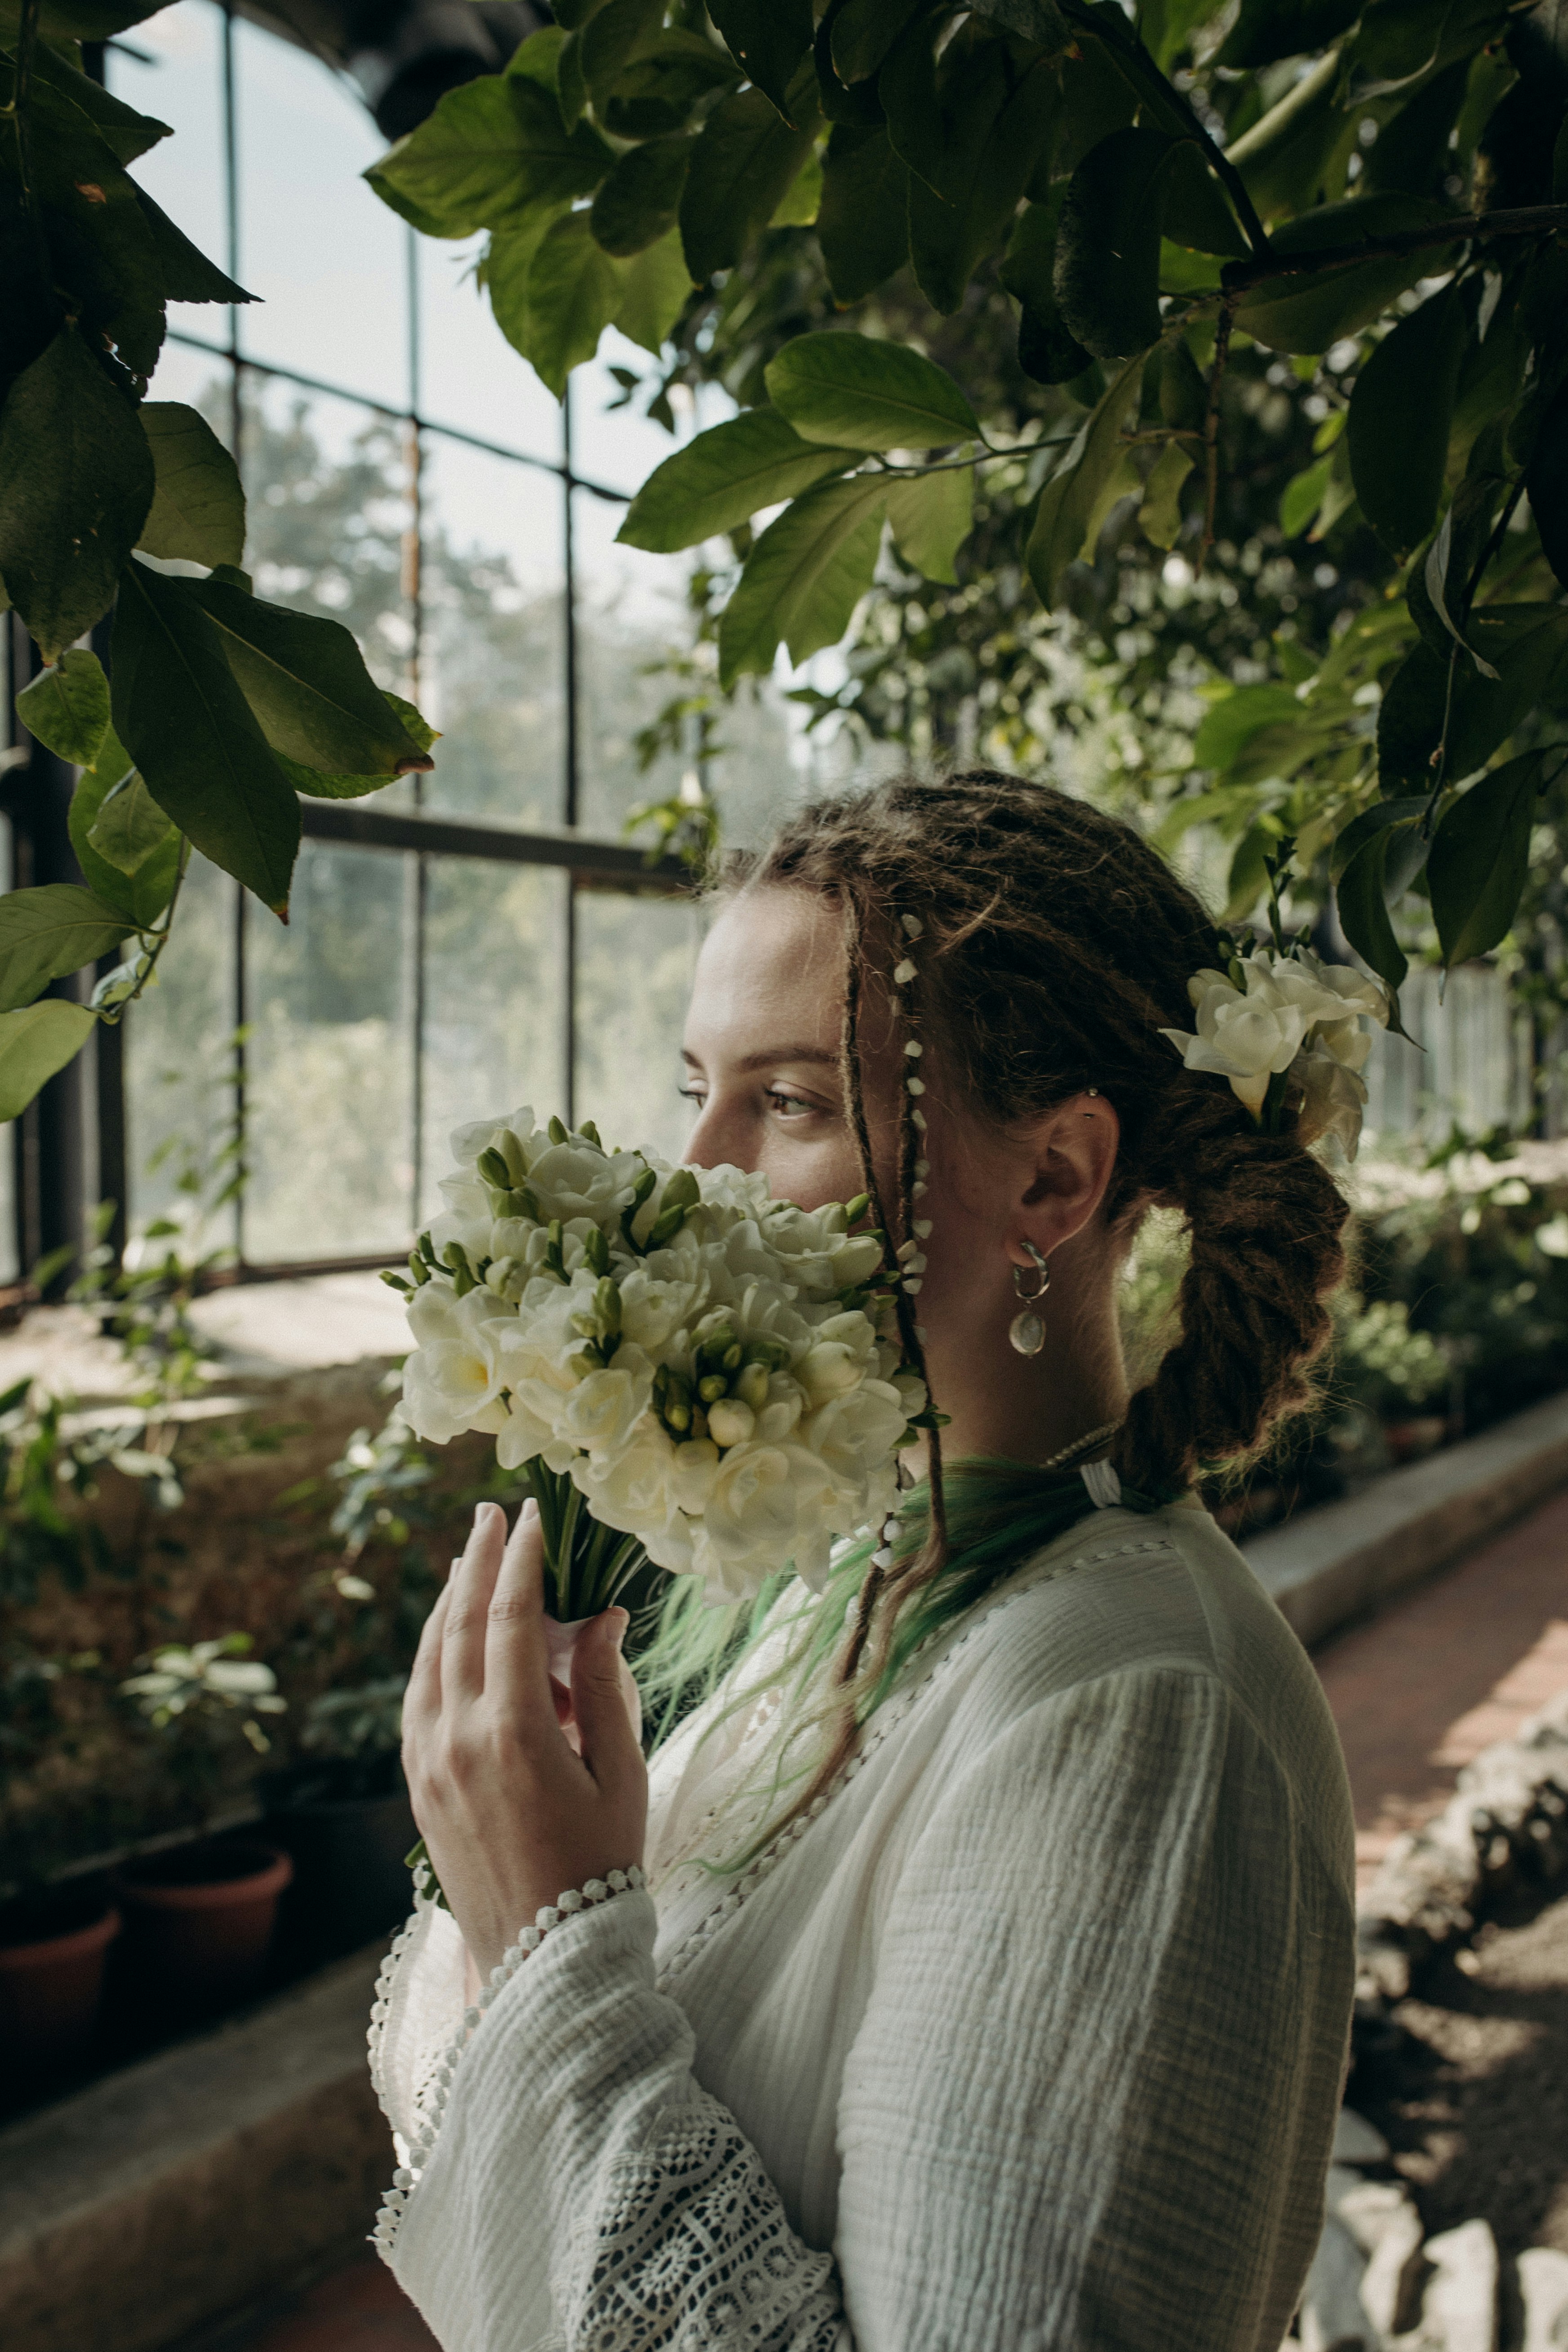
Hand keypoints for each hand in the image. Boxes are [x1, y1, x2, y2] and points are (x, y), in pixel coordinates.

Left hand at [402, 1498, 647, 1978]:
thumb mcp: (620, 1775)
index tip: (533, 1515)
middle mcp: (457, 1741)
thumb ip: (604, 1689)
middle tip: (490, 1513)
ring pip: (428, 1660)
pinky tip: (448, 1636)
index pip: (510, 1620)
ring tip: (468, 1558)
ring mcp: (429, 1765)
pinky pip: (416, 1701)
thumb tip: (602, 1616)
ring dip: (447, 1602)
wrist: (544, 1961)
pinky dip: (432, 1655)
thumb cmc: (601, 1867)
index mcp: (513, 1734)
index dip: (521, 1561)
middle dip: (476, 1561)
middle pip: (457, 1626)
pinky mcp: (418, 1788)